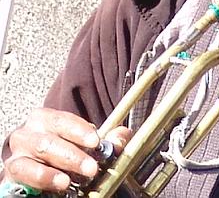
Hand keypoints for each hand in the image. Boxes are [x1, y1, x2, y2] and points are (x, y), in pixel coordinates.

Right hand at [3, 108, 131, 192]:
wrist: (35, 163)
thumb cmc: (63, 146)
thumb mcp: (86, 140)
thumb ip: (108, 138)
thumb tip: (122, 138)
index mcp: (45, 119)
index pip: (61, 120)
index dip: (78, 130)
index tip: (95, 141)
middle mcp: (27, 134)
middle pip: (47, 142)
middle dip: (71, 156)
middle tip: (91, 168)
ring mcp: (18, 155)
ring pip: (30, 161)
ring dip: (50, 173)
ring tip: (68, 181)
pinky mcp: (12, 175)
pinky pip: (21, 176)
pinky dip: (39, 180)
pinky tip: (57, 184)